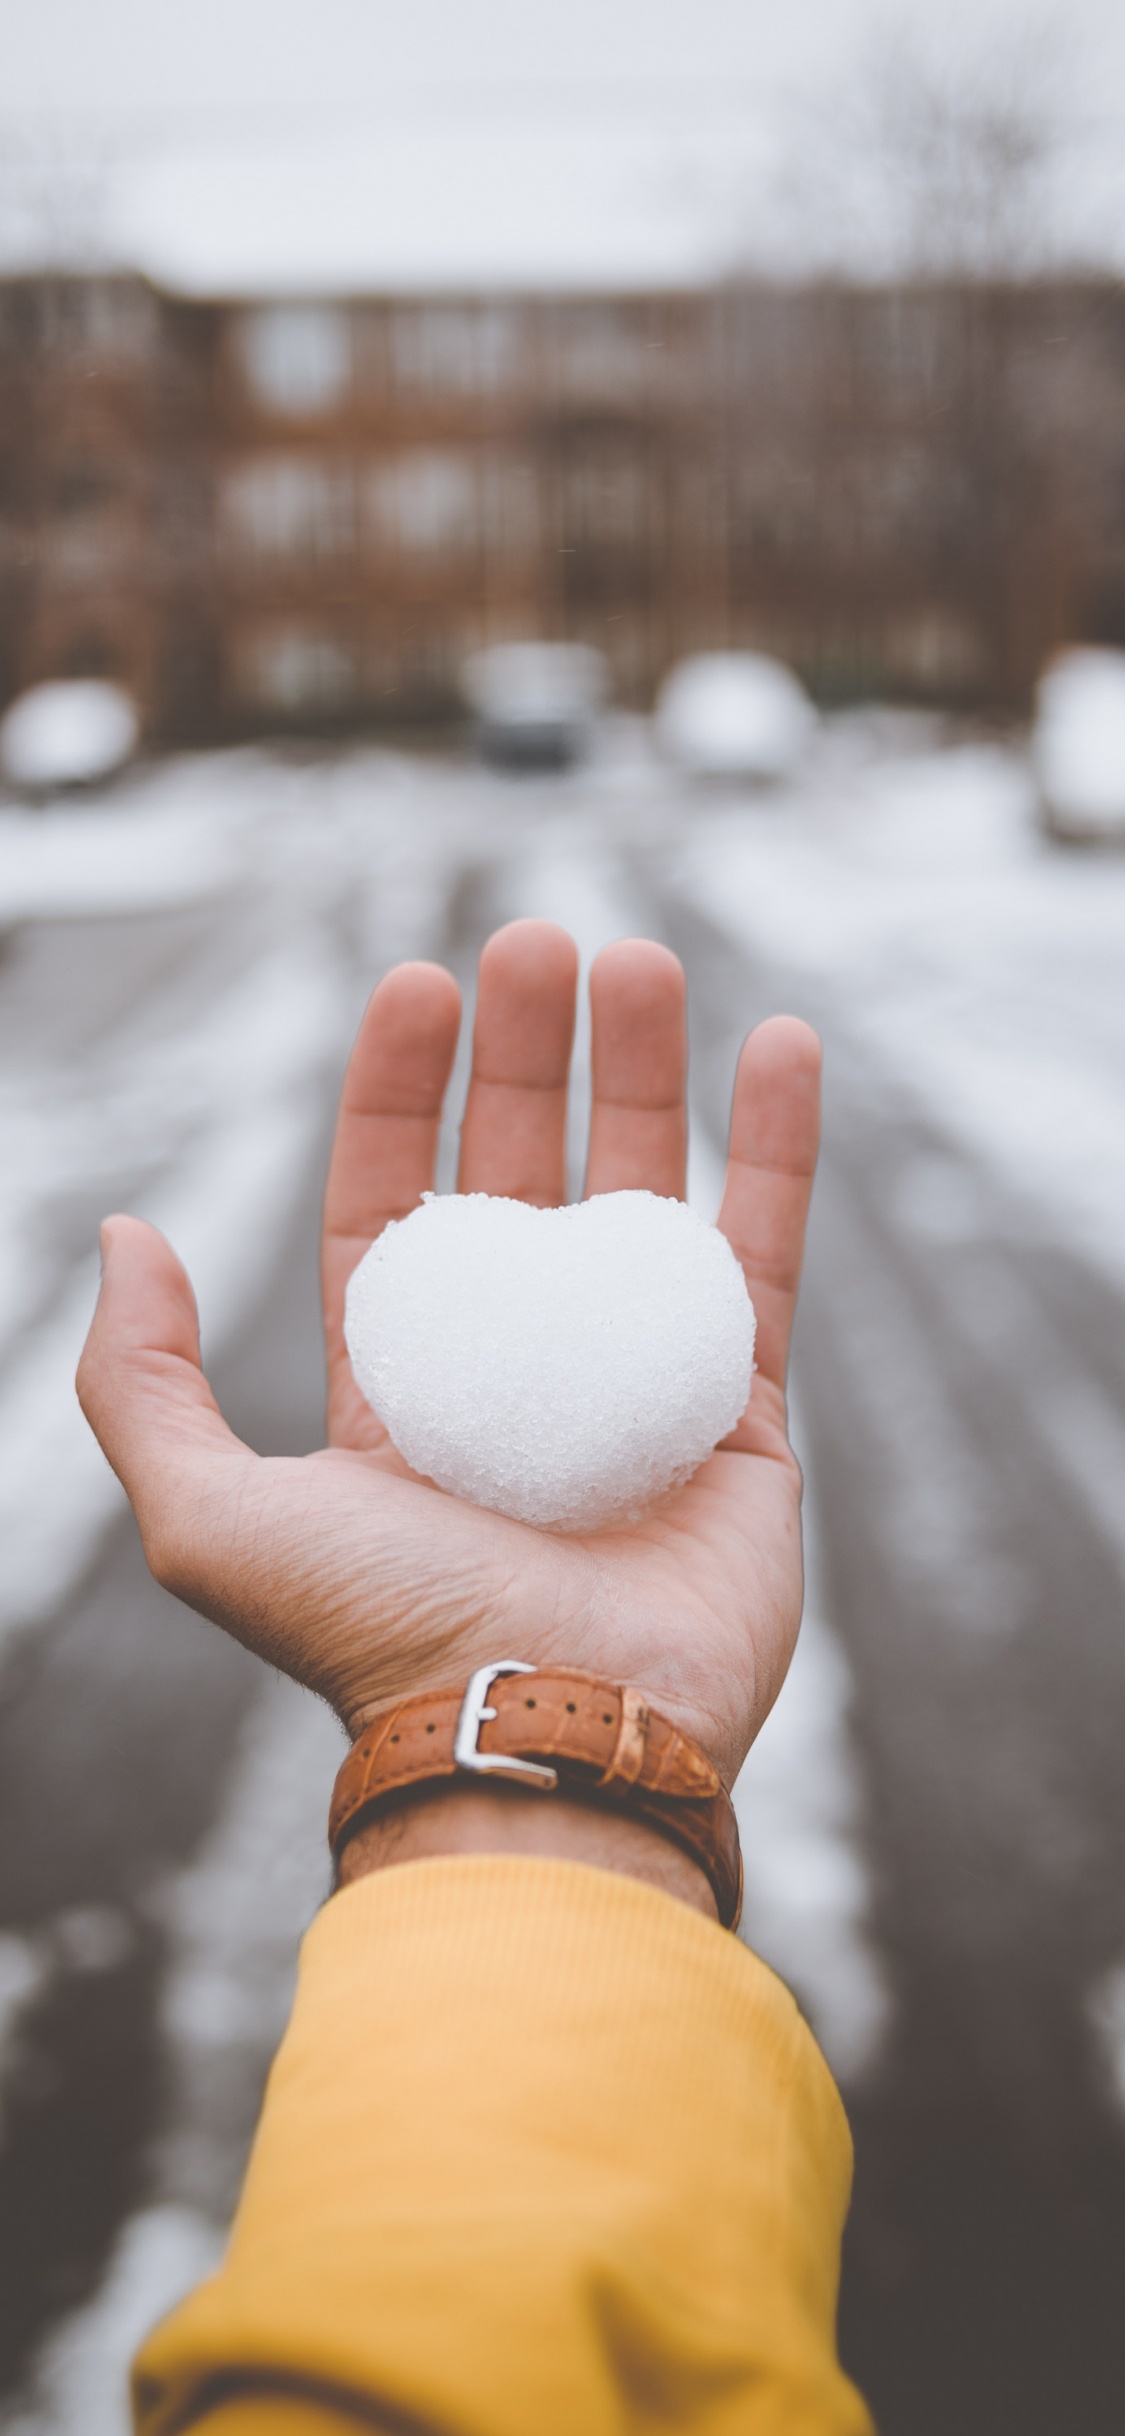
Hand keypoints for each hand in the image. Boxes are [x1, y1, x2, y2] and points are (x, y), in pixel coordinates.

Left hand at [78, 922, 819, 1792]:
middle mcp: (515, 1381)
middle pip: (523, 1176)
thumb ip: (143, 1380)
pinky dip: (778, 1149)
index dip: (399, 1094)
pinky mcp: (742, 1419)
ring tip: (636, 958)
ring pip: (644, 1195)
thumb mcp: (205, 1517)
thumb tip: (125, 1233)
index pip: (396, 1206)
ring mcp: (633, 1392)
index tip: (417, 985)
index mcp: (396, 1394)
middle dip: (527, 1055)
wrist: (547, 1740)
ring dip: (644, 1071)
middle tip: (538, 941)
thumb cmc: (376, 1637)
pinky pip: (766, 1258)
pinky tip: (779, 1040)